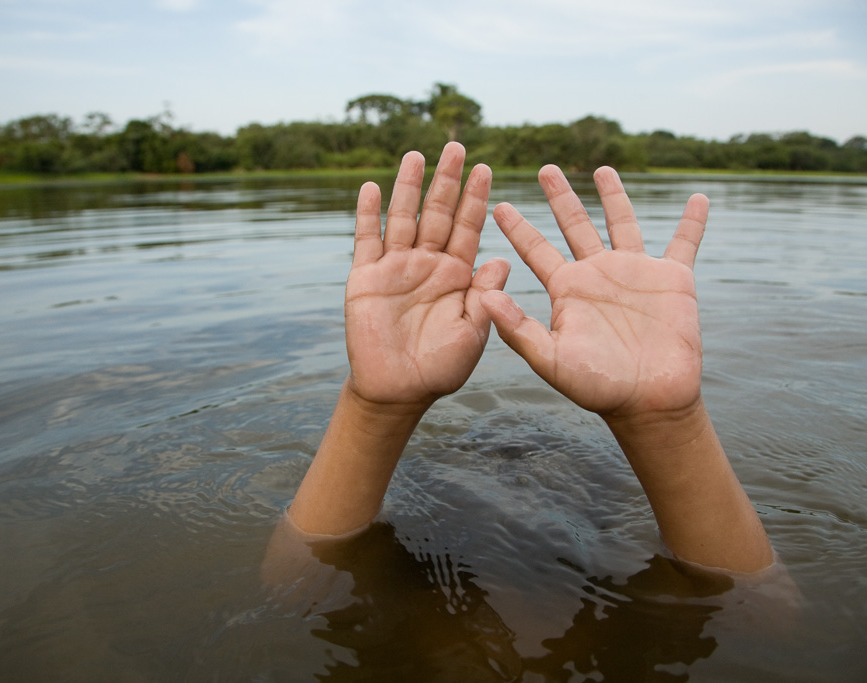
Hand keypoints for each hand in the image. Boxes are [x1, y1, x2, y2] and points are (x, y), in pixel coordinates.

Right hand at [345, 141, 509, 408]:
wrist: (399, 390)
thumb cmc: (441, 367)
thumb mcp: (473, 332)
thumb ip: (485, 297)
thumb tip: (501, 260)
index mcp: (456, 275)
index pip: (468, 227)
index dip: (476, 198)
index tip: (485, 168)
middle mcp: (428, 264)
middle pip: (438, 213)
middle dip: (447, 180)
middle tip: (456, 146)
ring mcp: (396, 268)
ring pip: (404, 218)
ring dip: (409, 187)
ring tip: (416, 155)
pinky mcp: (366, 278)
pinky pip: (367, 240)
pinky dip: (368, 214)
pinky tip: (372, 188)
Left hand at [481, 165, 708, 418]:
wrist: (647, 401)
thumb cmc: (596, 386)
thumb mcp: (550, 358)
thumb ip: (517, 328)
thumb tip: (483, 296)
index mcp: (567, 289)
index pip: (536, 250)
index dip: (518, 228)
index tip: (498, 204)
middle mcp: (597, 274)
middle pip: (575, 225)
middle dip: (560, 197)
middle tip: (545, 168)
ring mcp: (635, 273)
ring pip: (622, 222)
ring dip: (614, 195)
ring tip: (602, 168)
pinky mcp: (672, 280)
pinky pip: (685, 243)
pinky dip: (693, 222)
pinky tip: (699, 198)